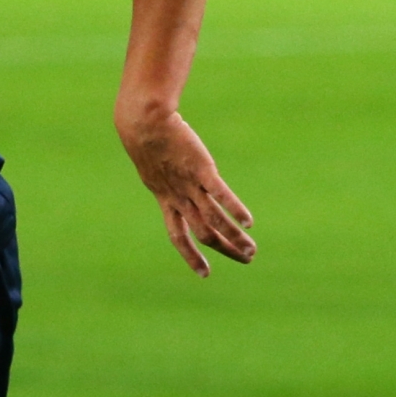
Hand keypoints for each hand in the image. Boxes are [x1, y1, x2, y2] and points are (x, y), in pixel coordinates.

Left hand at [117, 109, 254, 275]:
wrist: (143, 122)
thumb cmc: (146, 139)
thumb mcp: (152, 166)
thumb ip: (164, 178)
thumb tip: (169, 179)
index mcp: (165, 198)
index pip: (178, 236)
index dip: (190, 255)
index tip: (204, 274)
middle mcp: (178, 197)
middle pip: (203, 233)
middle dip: (224, 249)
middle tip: (245, 259)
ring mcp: (189, 185)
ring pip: (214, 220)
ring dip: (234, 237)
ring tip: (252, 250)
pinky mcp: (202, 169)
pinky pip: (220, 195)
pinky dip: (235, 209)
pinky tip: (248, 222)